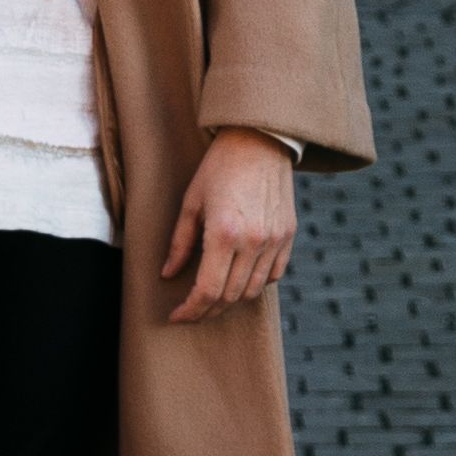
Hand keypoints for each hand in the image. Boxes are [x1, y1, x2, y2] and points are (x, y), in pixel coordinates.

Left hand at [160, 125, 298, 322]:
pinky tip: (239, 280)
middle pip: (230, 296)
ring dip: (231, 301)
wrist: (260, 139)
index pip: (208, 290)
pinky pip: (273, 275)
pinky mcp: (287, 235)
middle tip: (191, 311)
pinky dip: (255, 284)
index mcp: (224, 233)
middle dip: (207, 310)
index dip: (191, 310)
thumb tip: (167, 274)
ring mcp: (274, 240)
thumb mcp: (191, 202)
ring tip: (213, 300)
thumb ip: (180, 243)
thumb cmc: (219, 167)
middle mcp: (253, 241)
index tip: (177, 316)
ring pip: (253, 291)